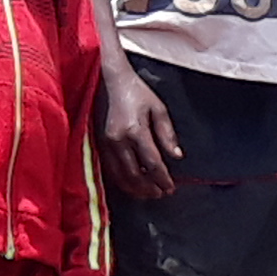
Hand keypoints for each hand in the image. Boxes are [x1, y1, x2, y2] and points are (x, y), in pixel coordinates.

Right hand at [96, 63, 182, 198]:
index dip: (163, 179)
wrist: (109, 80)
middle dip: (149, 188)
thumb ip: (167, 133)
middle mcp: (119, 140)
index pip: (153, 163)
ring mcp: (107, 143)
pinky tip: (132, 184)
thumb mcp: (158, 108)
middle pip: (135, 174)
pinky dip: (122, 180)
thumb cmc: (137, 92)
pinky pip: (111, 169)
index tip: (171, 188)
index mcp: (136, 130)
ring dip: (135, 188)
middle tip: (161, 194)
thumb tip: (176, 156)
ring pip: (121, 175)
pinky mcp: (100, 144)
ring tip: (148, 193)